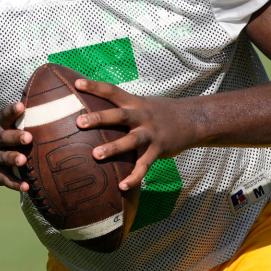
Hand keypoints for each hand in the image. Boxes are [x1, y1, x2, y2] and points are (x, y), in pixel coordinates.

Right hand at [0, 101, 32, 192]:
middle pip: (4, 138)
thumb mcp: (4, 128)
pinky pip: (5, 179)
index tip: (21, 105)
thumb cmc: (0, 139)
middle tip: (28, 137)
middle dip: (15, 137)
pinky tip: (26, 187)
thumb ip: (19, 120)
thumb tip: (44, 101)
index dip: (12, 111)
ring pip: (3, 158)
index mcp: (0, 128)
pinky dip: (15, 184)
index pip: (5, 117)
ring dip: (13, 159)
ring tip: (23, 161)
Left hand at [74, 79, 194, 190]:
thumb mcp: (143, 103)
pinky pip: (144, 165)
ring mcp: (151, 133)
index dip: (95, 86)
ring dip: (113, 147)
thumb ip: (124, 107)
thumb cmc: (161, 112)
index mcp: (135, 103)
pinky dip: (134, 177)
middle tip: (79, 122)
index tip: (77, 84)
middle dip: (99, 118)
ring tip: (95, 155)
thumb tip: (97, 111)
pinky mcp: (159, 150)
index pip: (112, 91)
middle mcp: (142, 116)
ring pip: (131, 141)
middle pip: (119, 115)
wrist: (193, 119)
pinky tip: (122, 186)